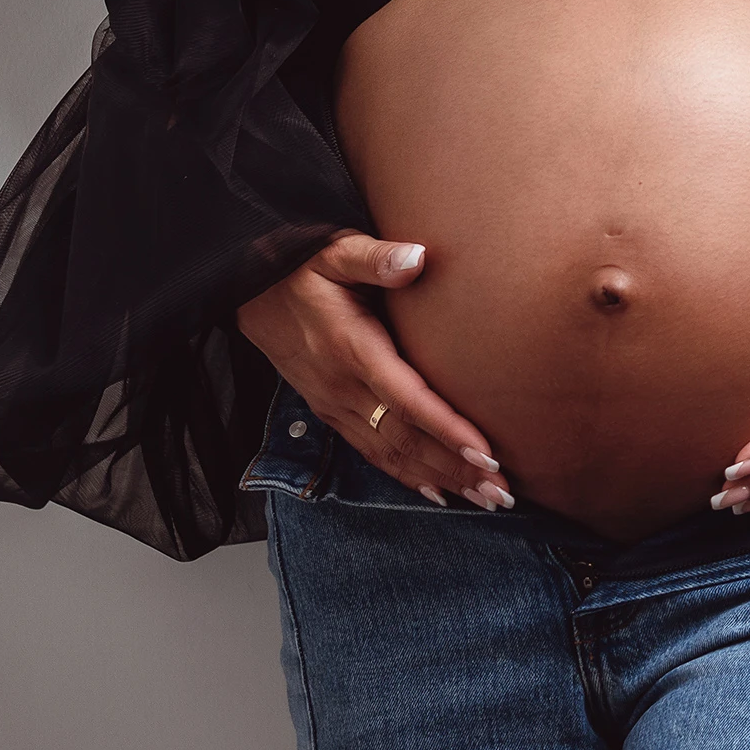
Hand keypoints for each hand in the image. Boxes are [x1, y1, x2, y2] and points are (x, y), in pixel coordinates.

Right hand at [235, 231, 512, 511]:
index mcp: (350, 348)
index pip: (406, 399)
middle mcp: (341, 387)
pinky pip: (370, 452)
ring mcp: (333, 403)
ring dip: (438, 479)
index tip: (486, 452)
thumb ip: (375, 257)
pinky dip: (405, 476)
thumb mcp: (335, 250)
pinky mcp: (328, 410)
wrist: (247, 287)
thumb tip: (416, 257)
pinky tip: (438, 492)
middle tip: (502, 493)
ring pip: (390, 454)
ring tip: (485, 500)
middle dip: (455, 469)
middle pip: (405, 440)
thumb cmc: (301, 265)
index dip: (447, 430)